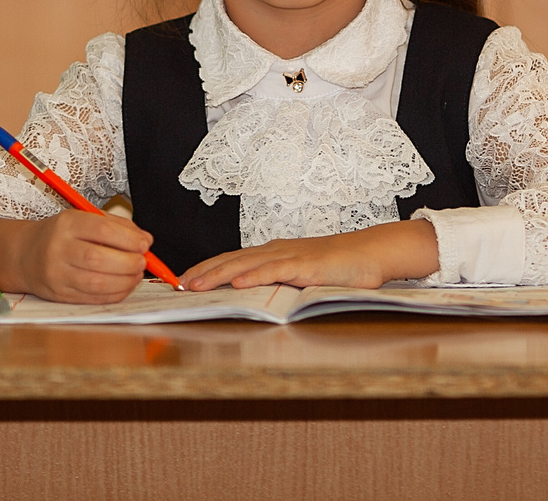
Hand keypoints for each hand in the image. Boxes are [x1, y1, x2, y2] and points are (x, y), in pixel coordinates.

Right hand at [0, 211, 155, 302]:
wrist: (25, 255)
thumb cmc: (62, 235)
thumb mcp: (83, 219)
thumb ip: (116, 226)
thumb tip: (145, 241)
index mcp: (67, 223)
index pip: (102, 230)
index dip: (128, 239)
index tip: (145, 244)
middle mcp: (58, 248)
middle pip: (98, 259)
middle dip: (128, 262)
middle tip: (142, 262)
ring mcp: (57, 274)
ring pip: (96, 282)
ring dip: (125, 281)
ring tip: (136, 274)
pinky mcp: (59, 294)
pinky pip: (92, 298)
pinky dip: (114, 294)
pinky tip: (124, 286)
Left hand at [180, 219, 440, 291]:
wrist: (370, 253)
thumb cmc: (337, 267)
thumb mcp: (300, 276)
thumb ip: (277, 282)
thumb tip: (250, 296)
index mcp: (272, 254)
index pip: (231, 260)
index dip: (205, 268)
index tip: (182, 279)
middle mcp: (276, 251)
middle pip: (231, 260)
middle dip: (202, 272)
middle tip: (176, 284)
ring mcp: (290, 256)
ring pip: (246, 264)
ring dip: (218, 274)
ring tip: (196, 284)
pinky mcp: (307, 266)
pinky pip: (276, 270)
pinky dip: (256, 276)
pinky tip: (239, 283)